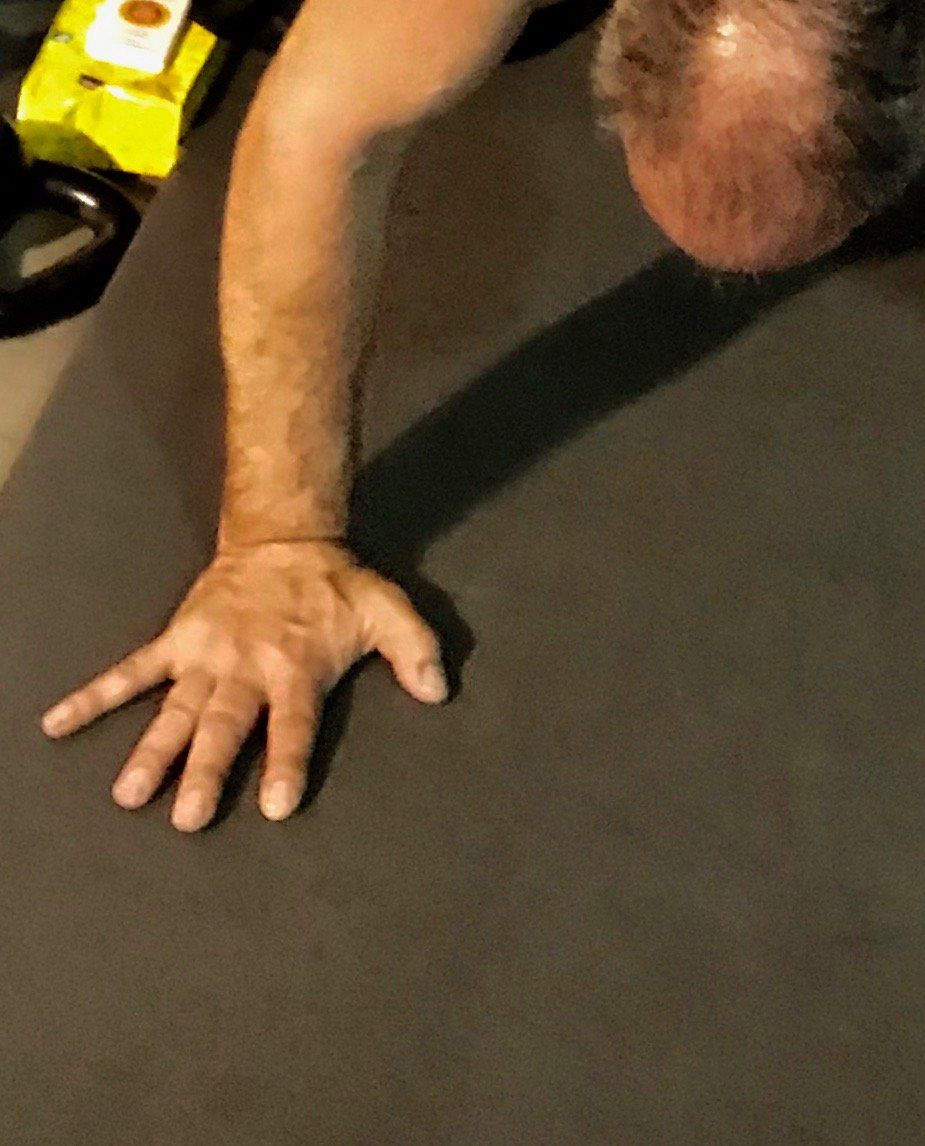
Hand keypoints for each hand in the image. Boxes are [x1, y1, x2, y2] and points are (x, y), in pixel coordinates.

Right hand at [39, 539, 446, 831]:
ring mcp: (206, 655)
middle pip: (224, 725)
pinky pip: (132, 671)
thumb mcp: (388, 608)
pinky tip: (57, 723)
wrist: (284, 534)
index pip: (292, 723)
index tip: (275, 805)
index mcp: (297, 666)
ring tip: (128, 794)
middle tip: (187, 817)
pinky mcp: (178, 641)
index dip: (285, 762)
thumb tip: (439, 691)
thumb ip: (415, 648)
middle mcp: (247, 667)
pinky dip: (94, 696)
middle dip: (206, 770)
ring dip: (151, 751)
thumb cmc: (336, 586)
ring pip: (176, 709)